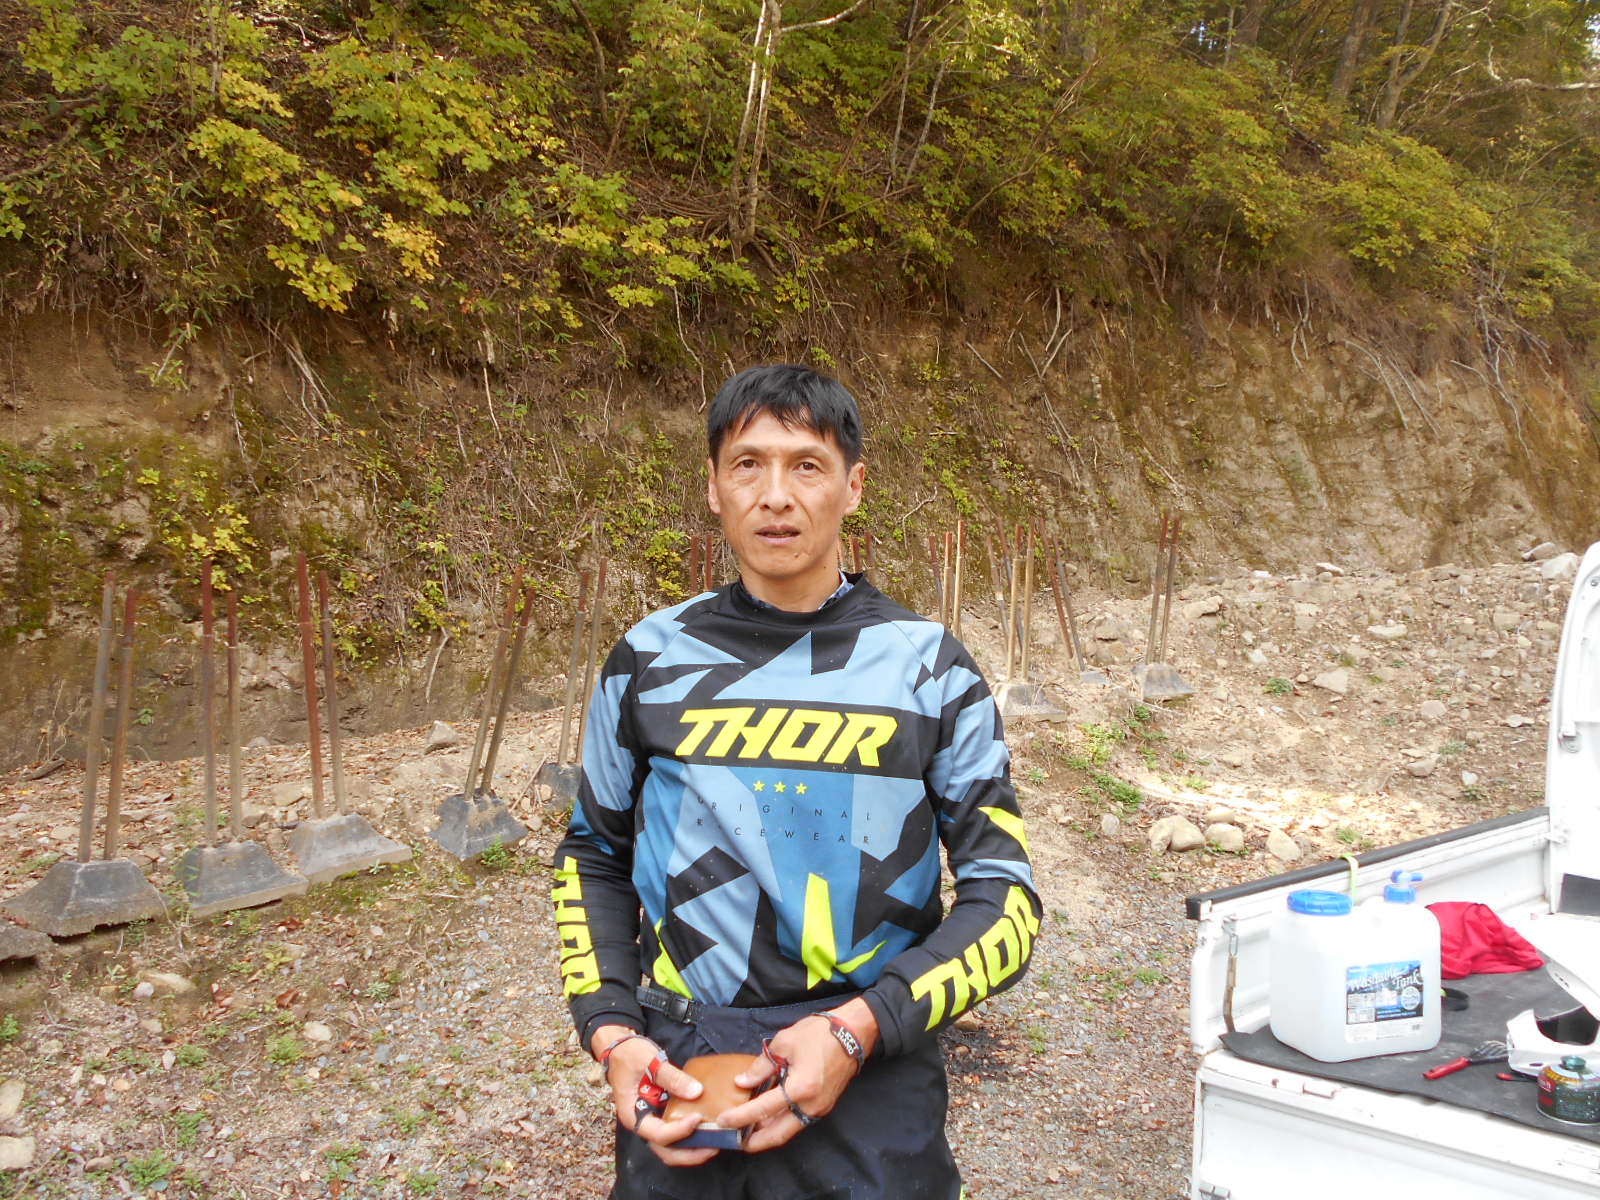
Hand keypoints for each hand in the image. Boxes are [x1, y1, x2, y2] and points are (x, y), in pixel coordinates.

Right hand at [590, 1024, 716, 1166]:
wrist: (621, 1049)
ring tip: (717, 1142)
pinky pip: (676, 1133)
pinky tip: (709, 1128)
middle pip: (665, 1151)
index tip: (698, 1118)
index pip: (658, 1134)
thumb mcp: (649, 1062)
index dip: (679, 1131)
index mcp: (633, 1115)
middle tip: (714, 1146)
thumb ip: (671, 1077)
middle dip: (690, 1153)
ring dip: (693, 1149)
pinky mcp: (662, 1114)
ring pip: (671, 1147)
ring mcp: (653, 1120)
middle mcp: (643, 1124)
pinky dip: (692, 1136)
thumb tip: (696, 1092)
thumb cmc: (630, 1055)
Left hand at [716, 1000, 877, 1153]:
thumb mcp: (784, 1043)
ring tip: (748, 1133)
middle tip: (735, 1141)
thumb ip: (762, 1066)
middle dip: (755, 1142)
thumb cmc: (818, 1034)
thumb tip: (743, 1083)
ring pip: (789, 1130)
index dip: (740, 1117)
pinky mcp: (824, 1106)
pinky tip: (769, 1119)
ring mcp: (819, 1108)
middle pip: (778, 1134)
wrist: (853, 1034)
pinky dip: (782, 1124)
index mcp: (800, 1089)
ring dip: (768, 1135)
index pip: (763, 1109)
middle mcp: (811, 1106)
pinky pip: (799, 1121)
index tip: (722, 1122)